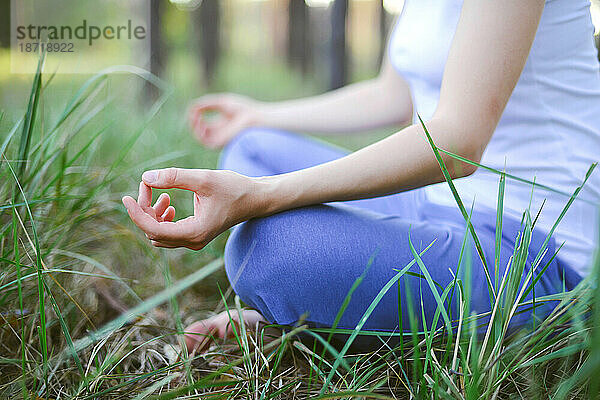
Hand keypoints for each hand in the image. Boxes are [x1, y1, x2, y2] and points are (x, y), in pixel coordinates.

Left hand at [122, 168, 262, 249]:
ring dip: (152, 214)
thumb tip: (146, 177)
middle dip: (145, 209)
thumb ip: (175, 177)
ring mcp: (194, 240)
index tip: (126, 197)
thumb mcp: (204, 178)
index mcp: (195, 232)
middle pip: (153, 231)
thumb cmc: (234, 188)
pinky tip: (168, 202)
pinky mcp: (194, 234)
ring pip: (158, 233)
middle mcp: (193, 241)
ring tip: (161, 193)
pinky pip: (167, 232)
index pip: (154, 229)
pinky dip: (162, 217)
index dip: (136, 214)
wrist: (255, 198)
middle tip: (148, 184)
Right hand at [187, 93, 262, 148]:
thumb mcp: (220, 102)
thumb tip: (192, 107)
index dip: (195, 114)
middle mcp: (218, 133)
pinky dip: (198, 133)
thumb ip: (205, 103)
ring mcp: (219, 139)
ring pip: (199, 137)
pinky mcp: (220, 143)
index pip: (202, 123)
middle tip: (194, 112)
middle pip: (198, 130)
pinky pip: (203, 142)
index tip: (195, 107)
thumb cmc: (242, 108)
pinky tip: (201, 122)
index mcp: (220, 124)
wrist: (253, 117)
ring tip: (196, 117)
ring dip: (194, 127)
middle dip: (193, 121)